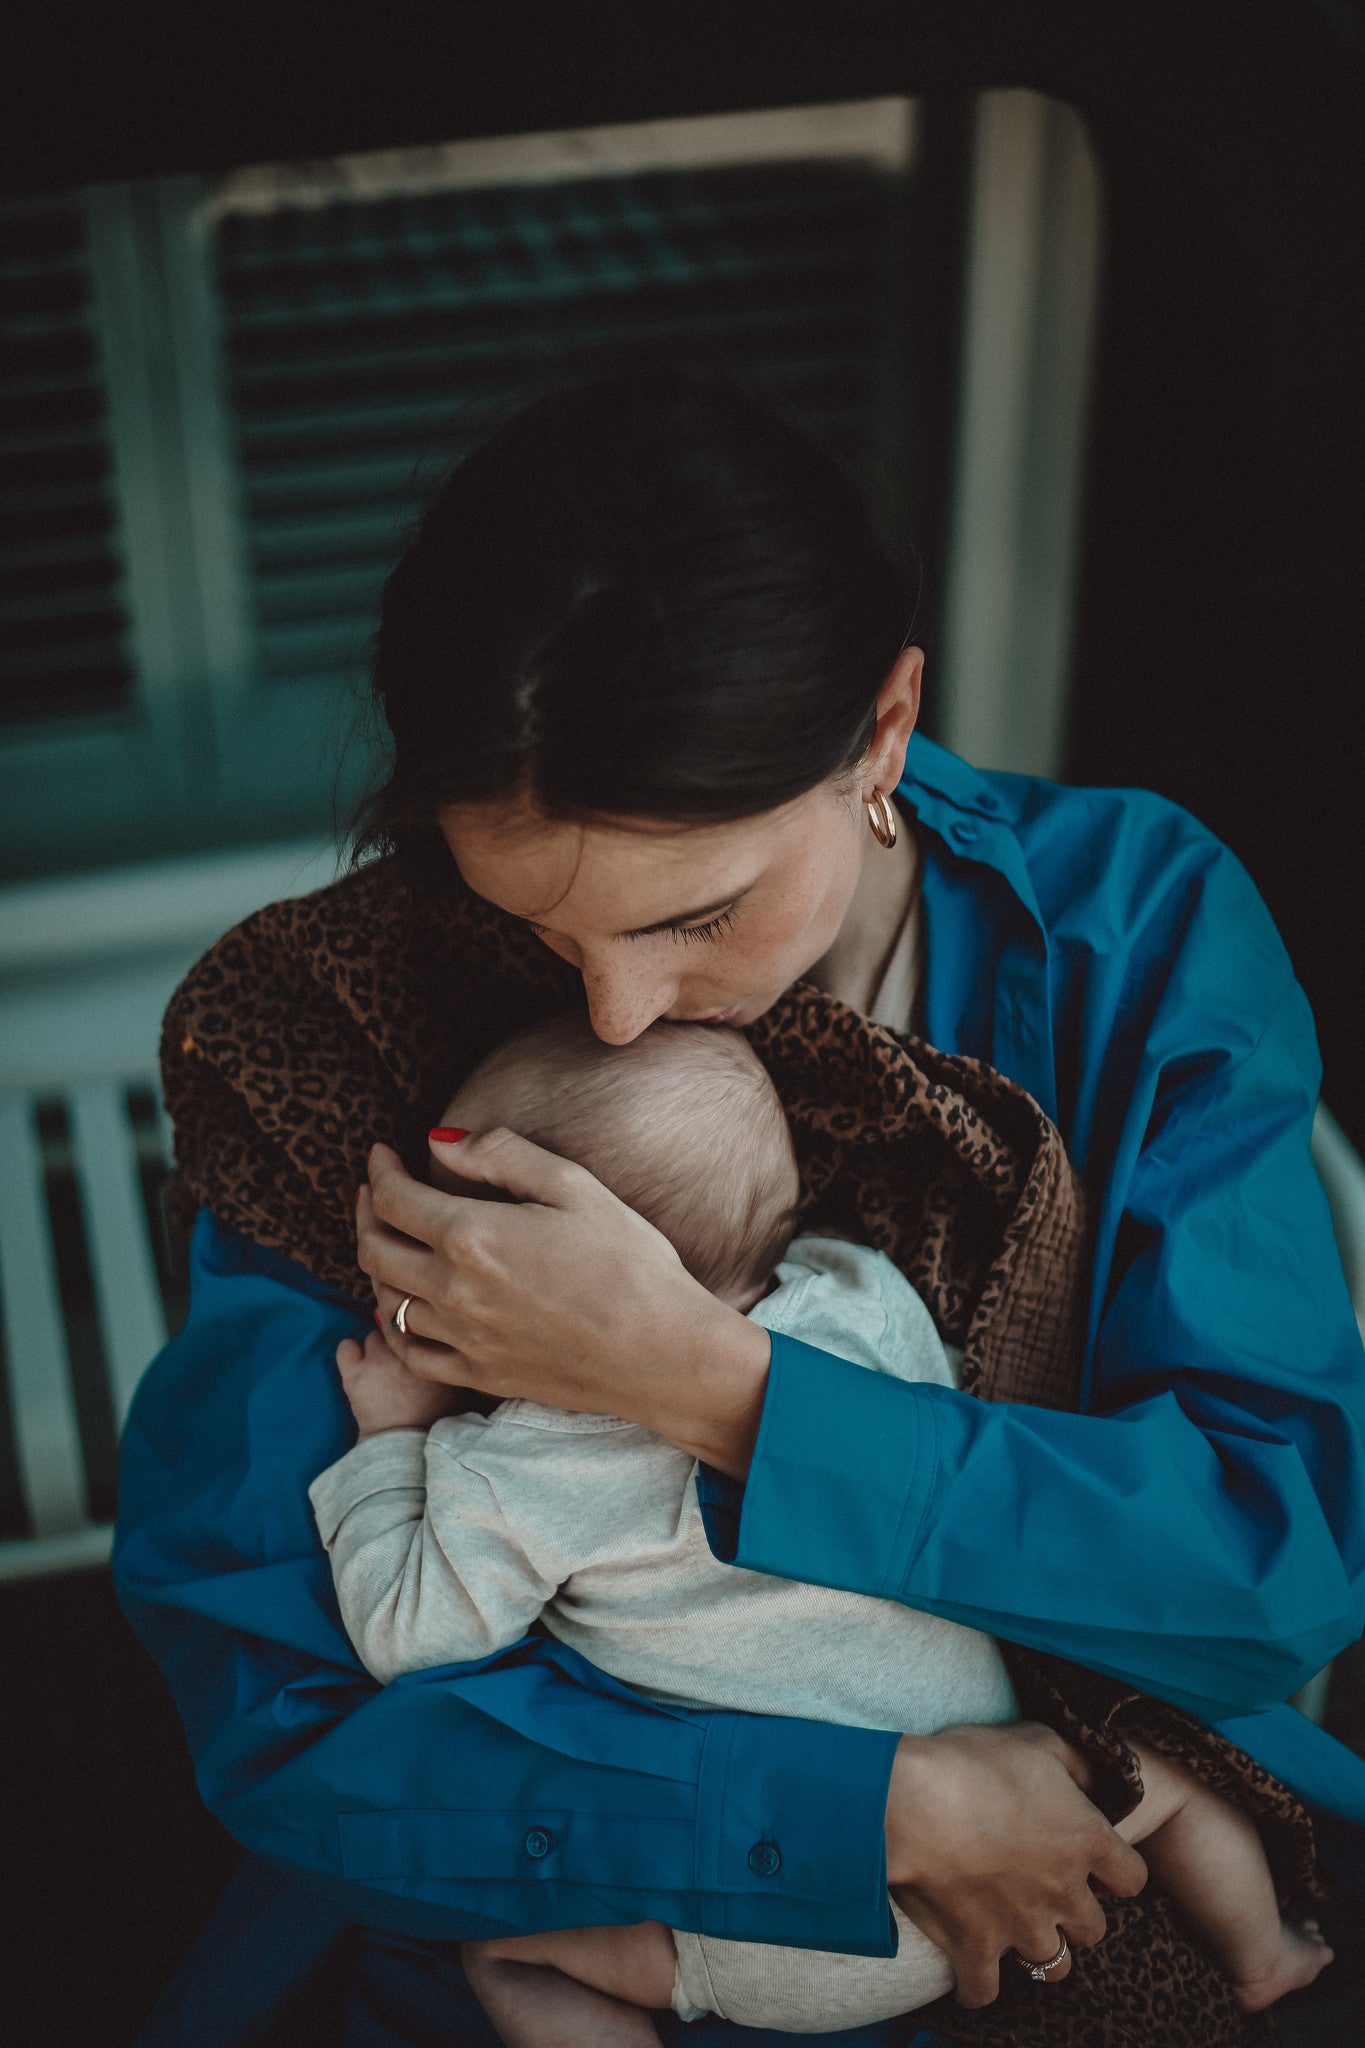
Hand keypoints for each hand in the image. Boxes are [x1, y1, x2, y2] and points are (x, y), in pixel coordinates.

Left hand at [335, 1328, 465, 1438]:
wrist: (405, 1449)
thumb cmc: (436, 1421)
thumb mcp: (459, 1388)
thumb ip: (457, 1362)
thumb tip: (456, 1344)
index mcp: (434, 1351)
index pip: (424, 1323)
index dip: (420, 1332)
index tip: (420, 1341)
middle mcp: (406, 1349)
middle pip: (399, 1325)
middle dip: (400, 1337)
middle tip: (401, 1355)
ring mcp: (378, 1360)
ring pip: (373, 1334)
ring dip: (377, 1346)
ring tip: (381, 1364)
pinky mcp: (354, 1375)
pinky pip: (346, 1346)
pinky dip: (350, 1352)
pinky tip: (357, 1363)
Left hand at [356, 1131, 770, 1474]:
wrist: (660, 1352)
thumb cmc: (629, 1263)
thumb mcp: (574, 1186)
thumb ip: (502, 1155)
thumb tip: (442, 1141)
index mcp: (472, 1236)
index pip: (394, 1199)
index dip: (380, 1172)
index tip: (383, 1155)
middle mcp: (453, 1290)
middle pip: (375, 1250)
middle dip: (366, 1213)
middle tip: (374, 1192)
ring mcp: (462, 1338)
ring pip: (385, 1301)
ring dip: (378, 1266)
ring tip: (390, 1242)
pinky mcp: (478, 1374)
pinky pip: (409, 1354)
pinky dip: (392, 1328)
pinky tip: (402, 1310)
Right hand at [884, 1721, 1147, 2007]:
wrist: (914, 1801)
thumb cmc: (975, 1762)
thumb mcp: (1037, 1740)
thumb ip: (1076, 1764)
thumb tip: (1091, 1781)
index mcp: (1087, 1842)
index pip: (1132, 1878)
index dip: (1115, 1871)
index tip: (1092, 1860)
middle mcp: (1064, 1894)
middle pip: (1094, 1929)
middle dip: (1074, 1914)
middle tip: (1044, 1889)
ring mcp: (1023, 1928)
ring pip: (1052, 1965)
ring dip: (1037, 1948)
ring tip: (1014, 1927)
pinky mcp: (977, 1949)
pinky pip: (986, 1991)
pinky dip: (978, 1983)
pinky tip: (970, 1965)